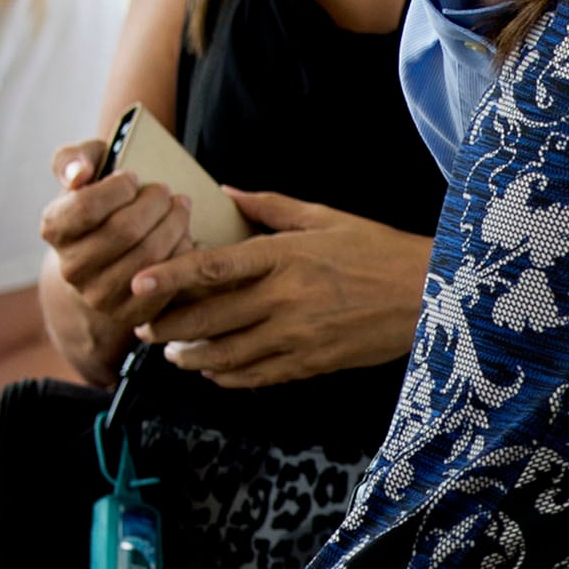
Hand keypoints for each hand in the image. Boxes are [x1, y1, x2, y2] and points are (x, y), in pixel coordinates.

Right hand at [42, 140, 197, 337]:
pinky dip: (182, 254)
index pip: (86, 207)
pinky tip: (183, 236)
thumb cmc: (98, 201)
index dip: (118, 188)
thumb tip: (79, 174)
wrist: (103, 256)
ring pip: (149, 255)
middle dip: (154, 203)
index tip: (133, 177)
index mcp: (54, 229)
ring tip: (179, 207)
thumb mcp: (82, 172)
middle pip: (124, 231)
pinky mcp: (129, 314)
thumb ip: (74, 160)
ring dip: (174, 224)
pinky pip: (166, 282)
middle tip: (165, 191)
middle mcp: (71, 268)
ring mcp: (98, 296)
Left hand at [137, 190, 431, 388]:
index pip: (214, 268)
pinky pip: (256, 376)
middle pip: (209, 318)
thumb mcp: (326, 218)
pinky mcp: (311, 364)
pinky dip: (227, 376)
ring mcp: (297, 336)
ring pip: (226, 354)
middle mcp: (285, 298)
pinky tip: (214, 370)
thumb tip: (226, 192)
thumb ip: (271, 207)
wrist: (430, 295)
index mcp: (285, 256)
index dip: (170, 276)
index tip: (138, 283)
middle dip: (168, 326)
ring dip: (190, 356)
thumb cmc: (379, 250)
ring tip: (173, 352)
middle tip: (143, 325)